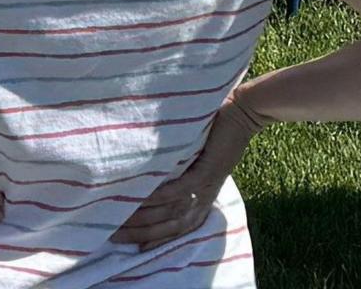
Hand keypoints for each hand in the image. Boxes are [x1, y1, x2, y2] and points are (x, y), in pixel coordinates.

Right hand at [114, 87, 266, 247]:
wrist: (245, 112)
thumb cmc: (219, 131)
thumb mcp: (199, 157)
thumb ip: (181, 169)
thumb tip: (151, 174)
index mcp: (204, 196)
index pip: (178, 228)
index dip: (156, 241)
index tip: (132, 248)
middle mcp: (205, 196)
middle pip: (172, 227)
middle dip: (143, 235)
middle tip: (115, 237)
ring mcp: (207, 184)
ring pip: (174, 212)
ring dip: (146, 219)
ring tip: (120, 220)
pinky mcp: (207, 169)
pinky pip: (182, 188)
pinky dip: (161, 196)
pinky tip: (142, 198)